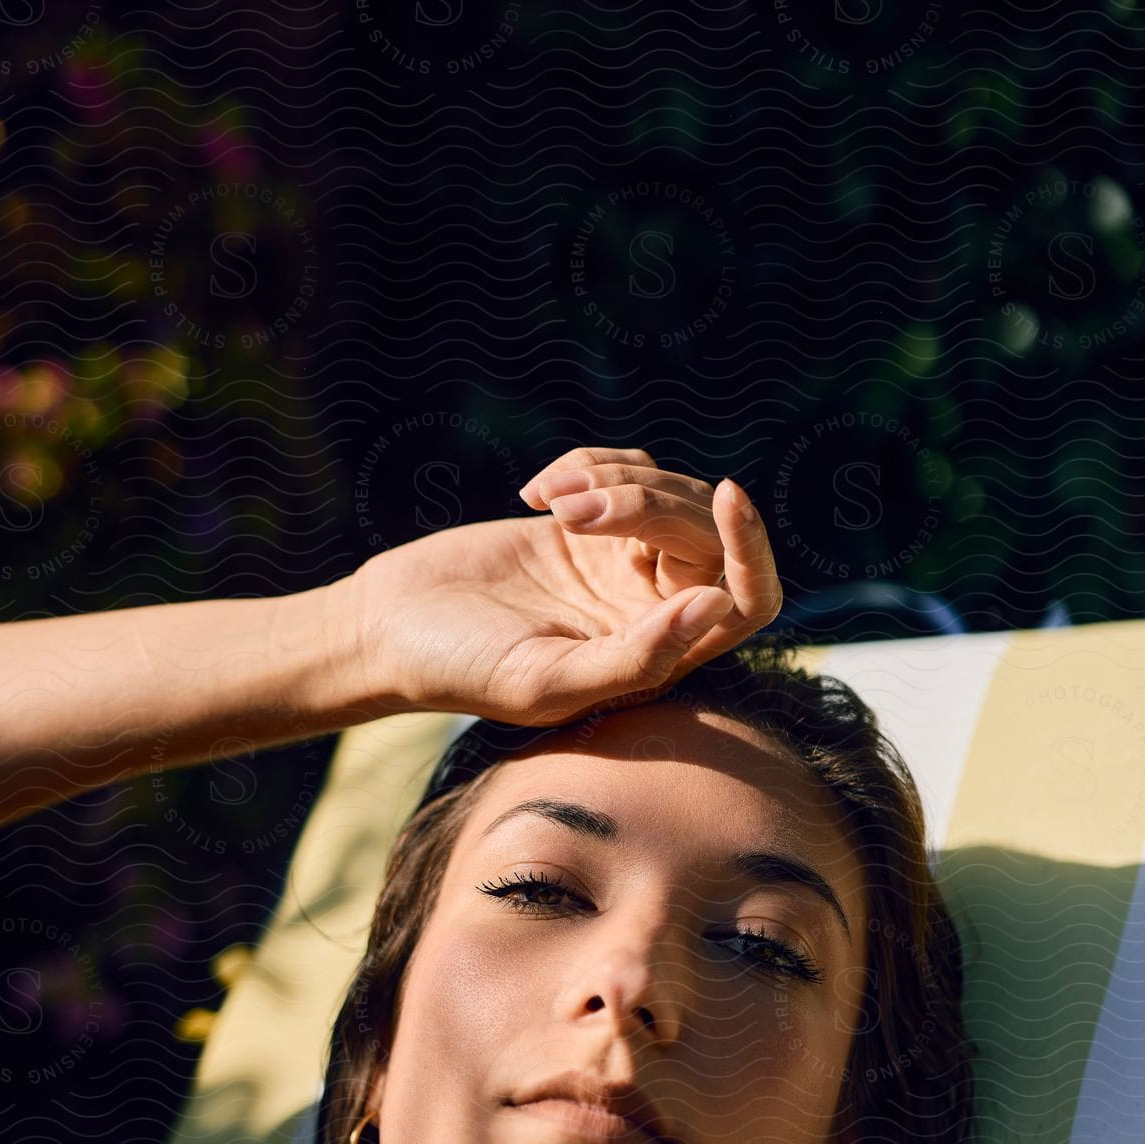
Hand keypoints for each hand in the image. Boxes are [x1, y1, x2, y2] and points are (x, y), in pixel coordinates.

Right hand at [345, 444, 782, 726]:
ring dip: (611, 479)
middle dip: (649, 503)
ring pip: (667, 488)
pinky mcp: (587, 520)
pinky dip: (587, 464)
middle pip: (704, 530)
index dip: (752, 546)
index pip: (748, 597)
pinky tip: (534, 493)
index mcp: (660, 656)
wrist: (392, 628)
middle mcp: (652, 609)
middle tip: (572, 513)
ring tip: (546, 503)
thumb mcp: (548, 679)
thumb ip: (638, 656)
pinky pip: (625, 467)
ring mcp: (622, 561)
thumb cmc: (464, 670)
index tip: (725, 496)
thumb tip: (716, 606)